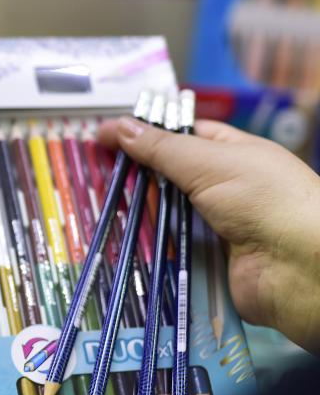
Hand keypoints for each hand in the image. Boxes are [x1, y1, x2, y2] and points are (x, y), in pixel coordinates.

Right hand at [98, 117, 319, 352]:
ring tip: (100, 207)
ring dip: (139, 214)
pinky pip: (170, 250)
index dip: (146, 135)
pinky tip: (120, 241)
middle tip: (95, 174)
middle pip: (169, 178)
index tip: (105, 138)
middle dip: (137, 177)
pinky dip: (149, 247)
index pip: (183, 137)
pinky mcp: (206, 261)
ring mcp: (215, 226)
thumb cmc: (265, 200)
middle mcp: (226, 188)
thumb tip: (119, 127)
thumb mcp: (209, 162)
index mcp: (234, 154)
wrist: (299, 267)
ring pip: (166, 215)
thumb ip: (161, 148)